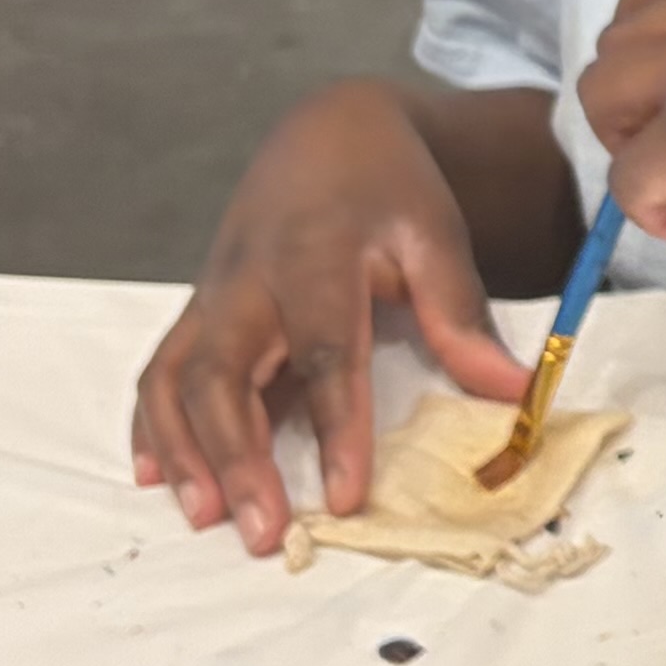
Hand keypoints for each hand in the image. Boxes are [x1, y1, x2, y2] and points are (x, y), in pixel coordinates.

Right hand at [131, 81, 522, 555]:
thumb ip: (462, 315)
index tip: (347, 496)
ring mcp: (212, 297)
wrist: (325, 133)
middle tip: (260, 532)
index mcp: (314, 258)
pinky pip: (157, 370)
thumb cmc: (387, 187)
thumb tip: (516, 392)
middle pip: (223, 375)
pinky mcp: (196, 311)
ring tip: (205, 515)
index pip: (323, 353)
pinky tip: (157, 475)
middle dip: (236, 457)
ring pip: (174, 378)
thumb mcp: (435, 234)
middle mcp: (247, 281)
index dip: (334, 426)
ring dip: (183, 450)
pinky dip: (150, 425)